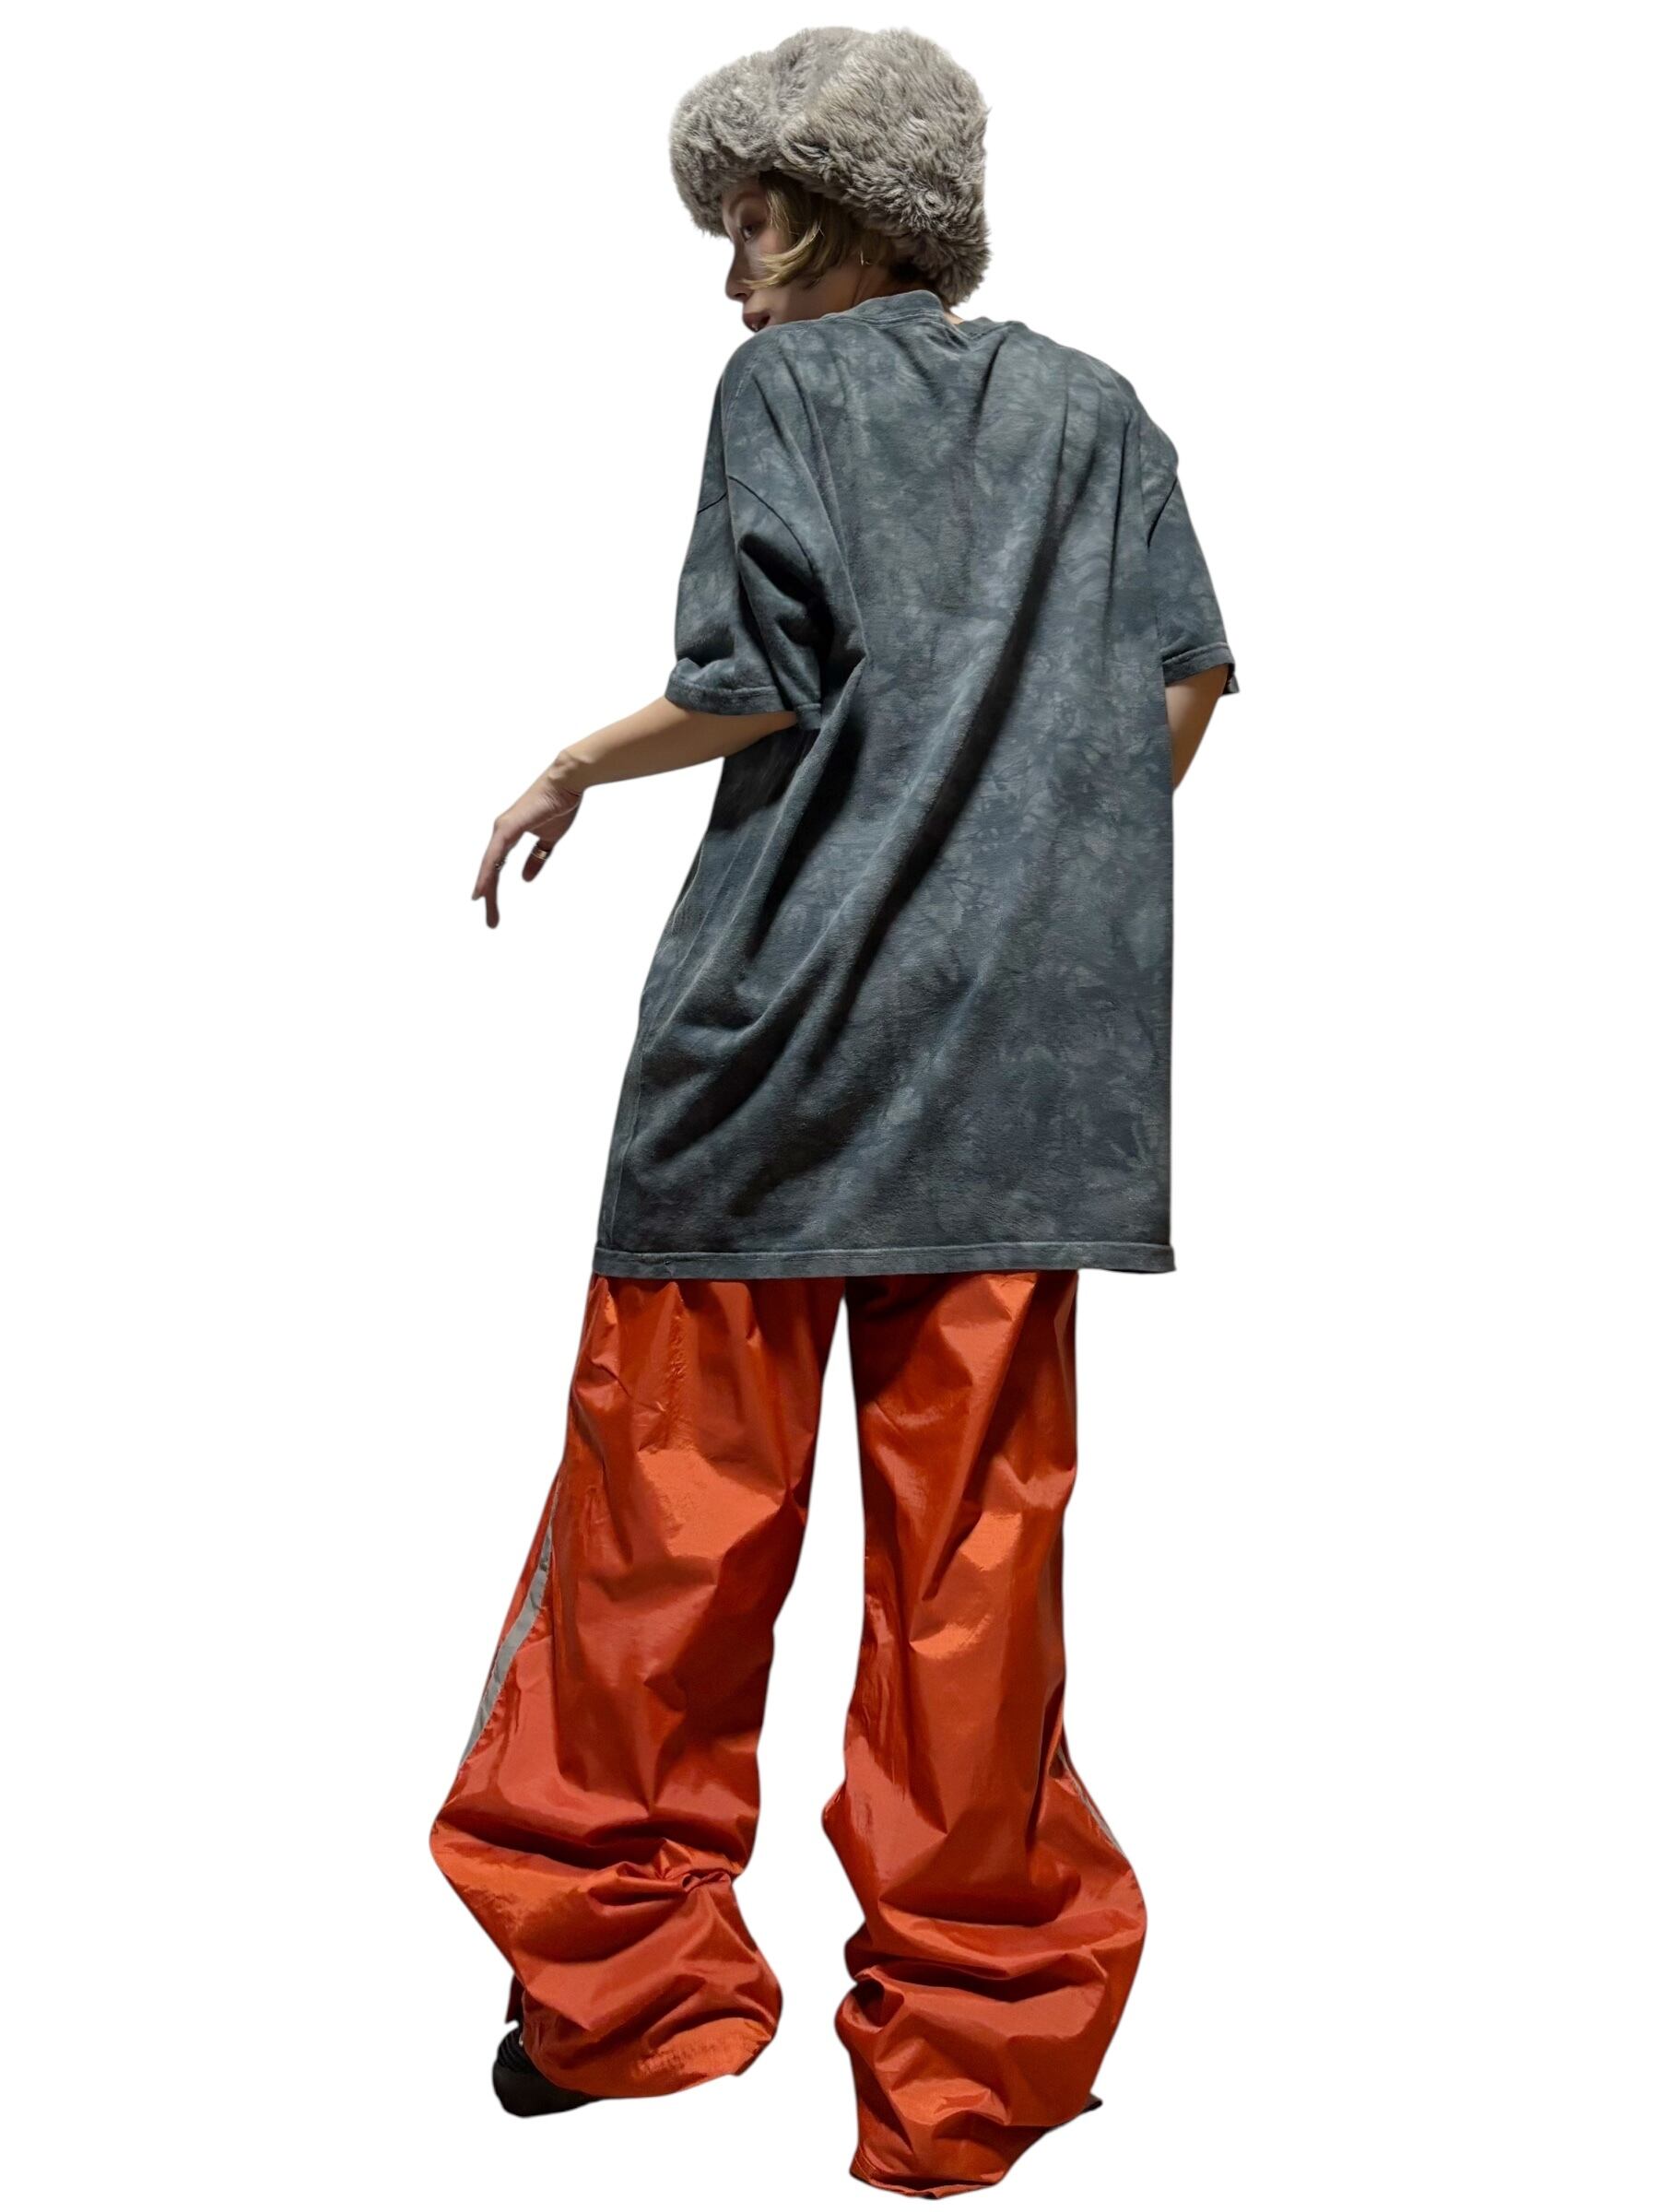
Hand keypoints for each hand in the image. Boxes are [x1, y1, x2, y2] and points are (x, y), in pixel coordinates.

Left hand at [472, 769, 582, 928]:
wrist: (567, 784)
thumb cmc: (559, 806)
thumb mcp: (548, 841)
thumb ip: (536, 859)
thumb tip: (525, 879)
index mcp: (509, 835)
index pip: (498, 865)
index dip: (491, 884)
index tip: (485, 903)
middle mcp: (501, 832)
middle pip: (491, 869)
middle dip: (489, 896)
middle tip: (491, 922)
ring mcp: (503, 829)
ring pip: (490, 865)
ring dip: (486, 888)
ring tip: (481, 908)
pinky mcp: (508, 828)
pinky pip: (494, 856)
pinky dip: (487, 873)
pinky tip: (482, 889)